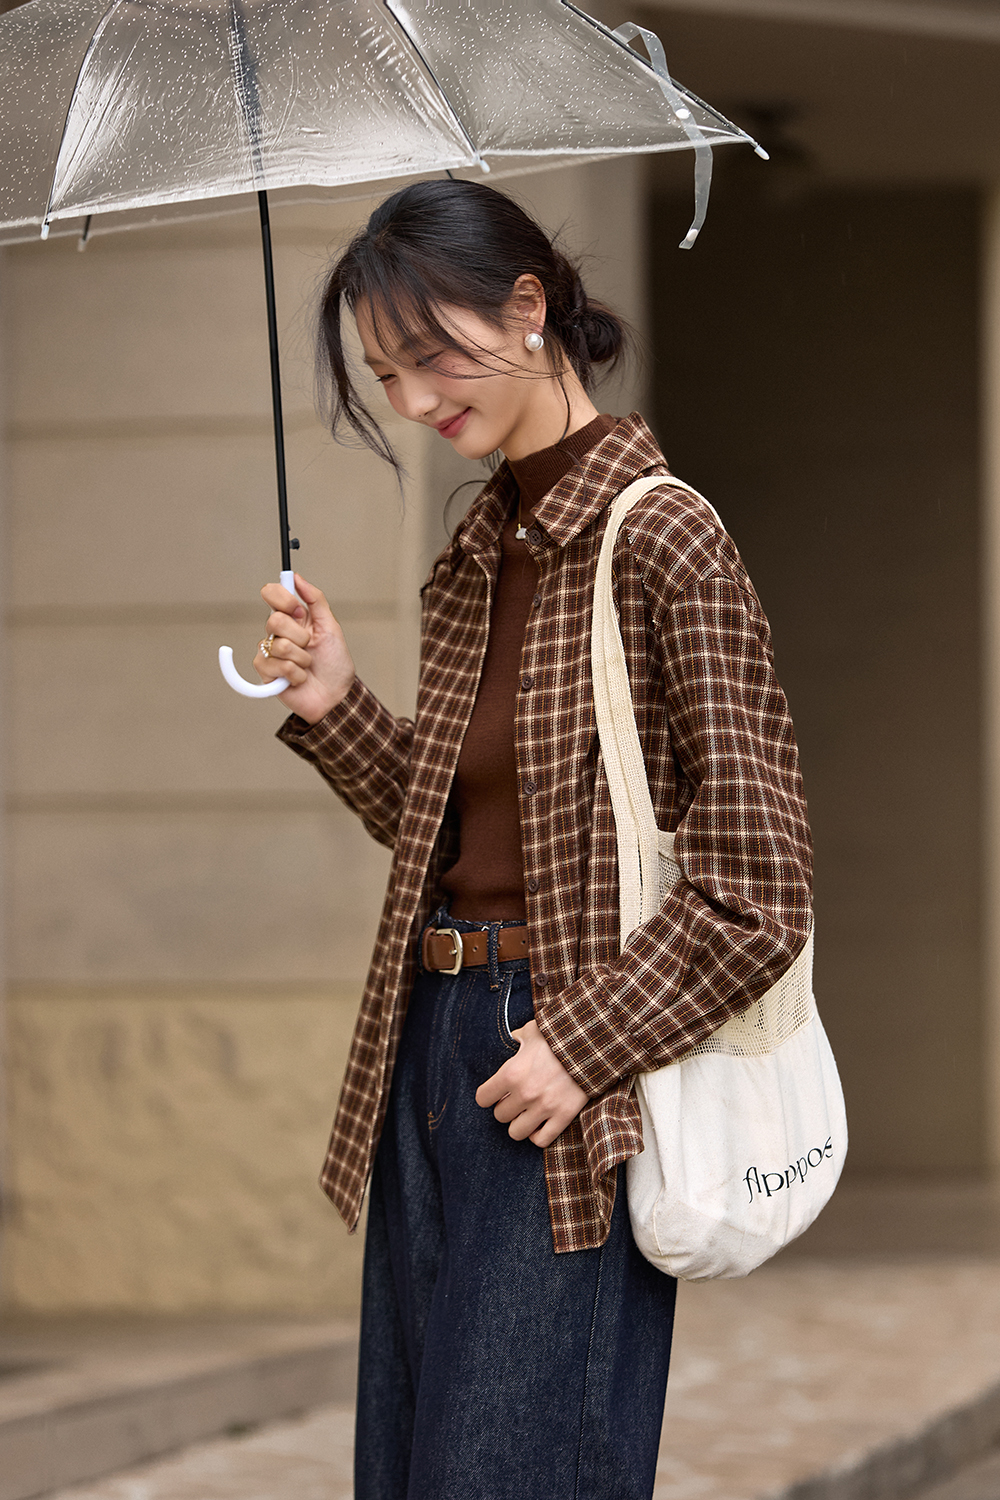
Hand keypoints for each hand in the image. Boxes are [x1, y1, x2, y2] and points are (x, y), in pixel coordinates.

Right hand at [254, 574, 355, 723]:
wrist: (336, 696)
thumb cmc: (335, 664)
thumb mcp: (331, 627)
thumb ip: (315, 599)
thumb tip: (297, 577)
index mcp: (293, 618)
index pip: (271, 593)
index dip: (283, 599)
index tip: (299, 611)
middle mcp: (279, 632)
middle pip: (274, 619)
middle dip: (301, 637)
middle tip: (310, 647)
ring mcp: (270, 652)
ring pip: (278, 645)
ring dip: (302, 658)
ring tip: (308, 666)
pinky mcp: (266, 673)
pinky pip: (275, 665)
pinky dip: (295, 674)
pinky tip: (299, 678)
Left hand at [475, 1019, 587, 1147]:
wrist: (593, 1042)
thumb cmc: (560, 1035)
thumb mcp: (534, 1030)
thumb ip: (519, 1037)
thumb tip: (515, 1038)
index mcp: (511, 1072)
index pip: (483, 1098)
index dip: (488, 1095)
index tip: (497, 1092)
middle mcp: (524, 1093)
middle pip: (500, 1116)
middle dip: (506, 1107)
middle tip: (516, 1099)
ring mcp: (544, 1107)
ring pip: (516, 1132)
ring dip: (520, 1123)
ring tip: (528, 1112)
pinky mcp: (564, 1116)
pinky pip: (541, 1140)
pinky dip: (538, 1135)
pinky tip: (541, 1123)